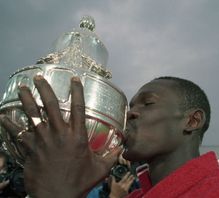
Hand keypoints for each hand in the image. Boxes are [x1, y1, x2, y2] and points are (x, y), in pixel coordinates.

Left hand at [0, 76, 120, 197]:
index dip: (77, 91)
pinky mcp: (30, 149)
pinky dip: (9, 125)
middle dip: (44, 89)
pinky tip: (2, 116)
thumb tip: (123, 148)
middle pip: (51, 106)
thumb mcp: (101, 169)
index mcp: (77, 136)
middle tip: (38, 77)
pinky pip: (18, 134)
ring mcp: (43, 140)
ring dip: (26, 100)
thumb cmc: (80, 182)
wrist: (58, 197)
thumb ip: (112, 156)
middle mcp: (59, 134)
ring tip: (20, 88)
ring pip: (33, 115)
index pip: (79, 108)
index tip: (74, 78)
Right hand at [109, 173, 134, 197]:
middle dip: (130, 177)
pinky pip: (129, 187)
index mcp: (120, 184)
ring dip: (131, 181)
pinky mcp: (127, 192)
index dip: (127, 175)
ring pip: (129, 184)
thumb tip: (112, 175)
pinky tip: (131, 183)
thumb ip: (113, 179)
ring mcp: (125, 189)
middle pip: (128, 181)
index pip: (124, 178)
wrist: (115, 197)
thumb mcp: (112, 184)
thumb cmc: (113, 190)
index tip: (129, 172)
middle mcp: (123, 186)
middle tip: (132, 175)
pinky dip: (130, 185)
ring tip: (133, 178)